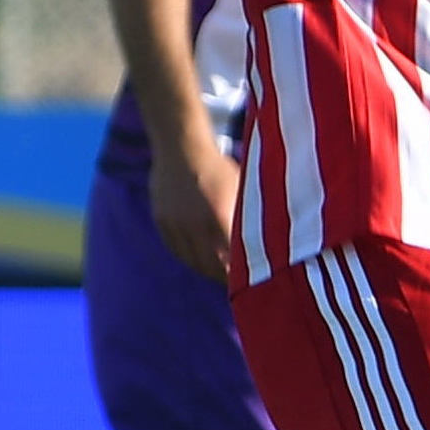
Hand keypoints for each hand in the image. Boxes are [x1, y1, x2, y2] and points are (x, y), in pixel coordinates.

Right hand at [150, 136, 240, 277]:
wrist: (180, 145)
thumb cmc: (218, 166)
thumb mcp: (240, 188)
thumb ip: (248, 216)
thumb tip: (267, 241)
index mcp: (220, 216)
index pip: (234, 259)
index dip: (243, 274)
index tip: (254, 282)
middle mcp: (195, 224)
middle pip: (211, 265)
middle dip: (224, 277)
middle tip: (237, 284)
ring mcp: (175, 224)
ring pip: (192, 260)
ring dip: (206, 270)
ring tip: (219, 274)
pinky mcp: (162, 221)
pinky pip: (176, 249)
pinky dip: (189, 258)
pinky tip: (199, 260)